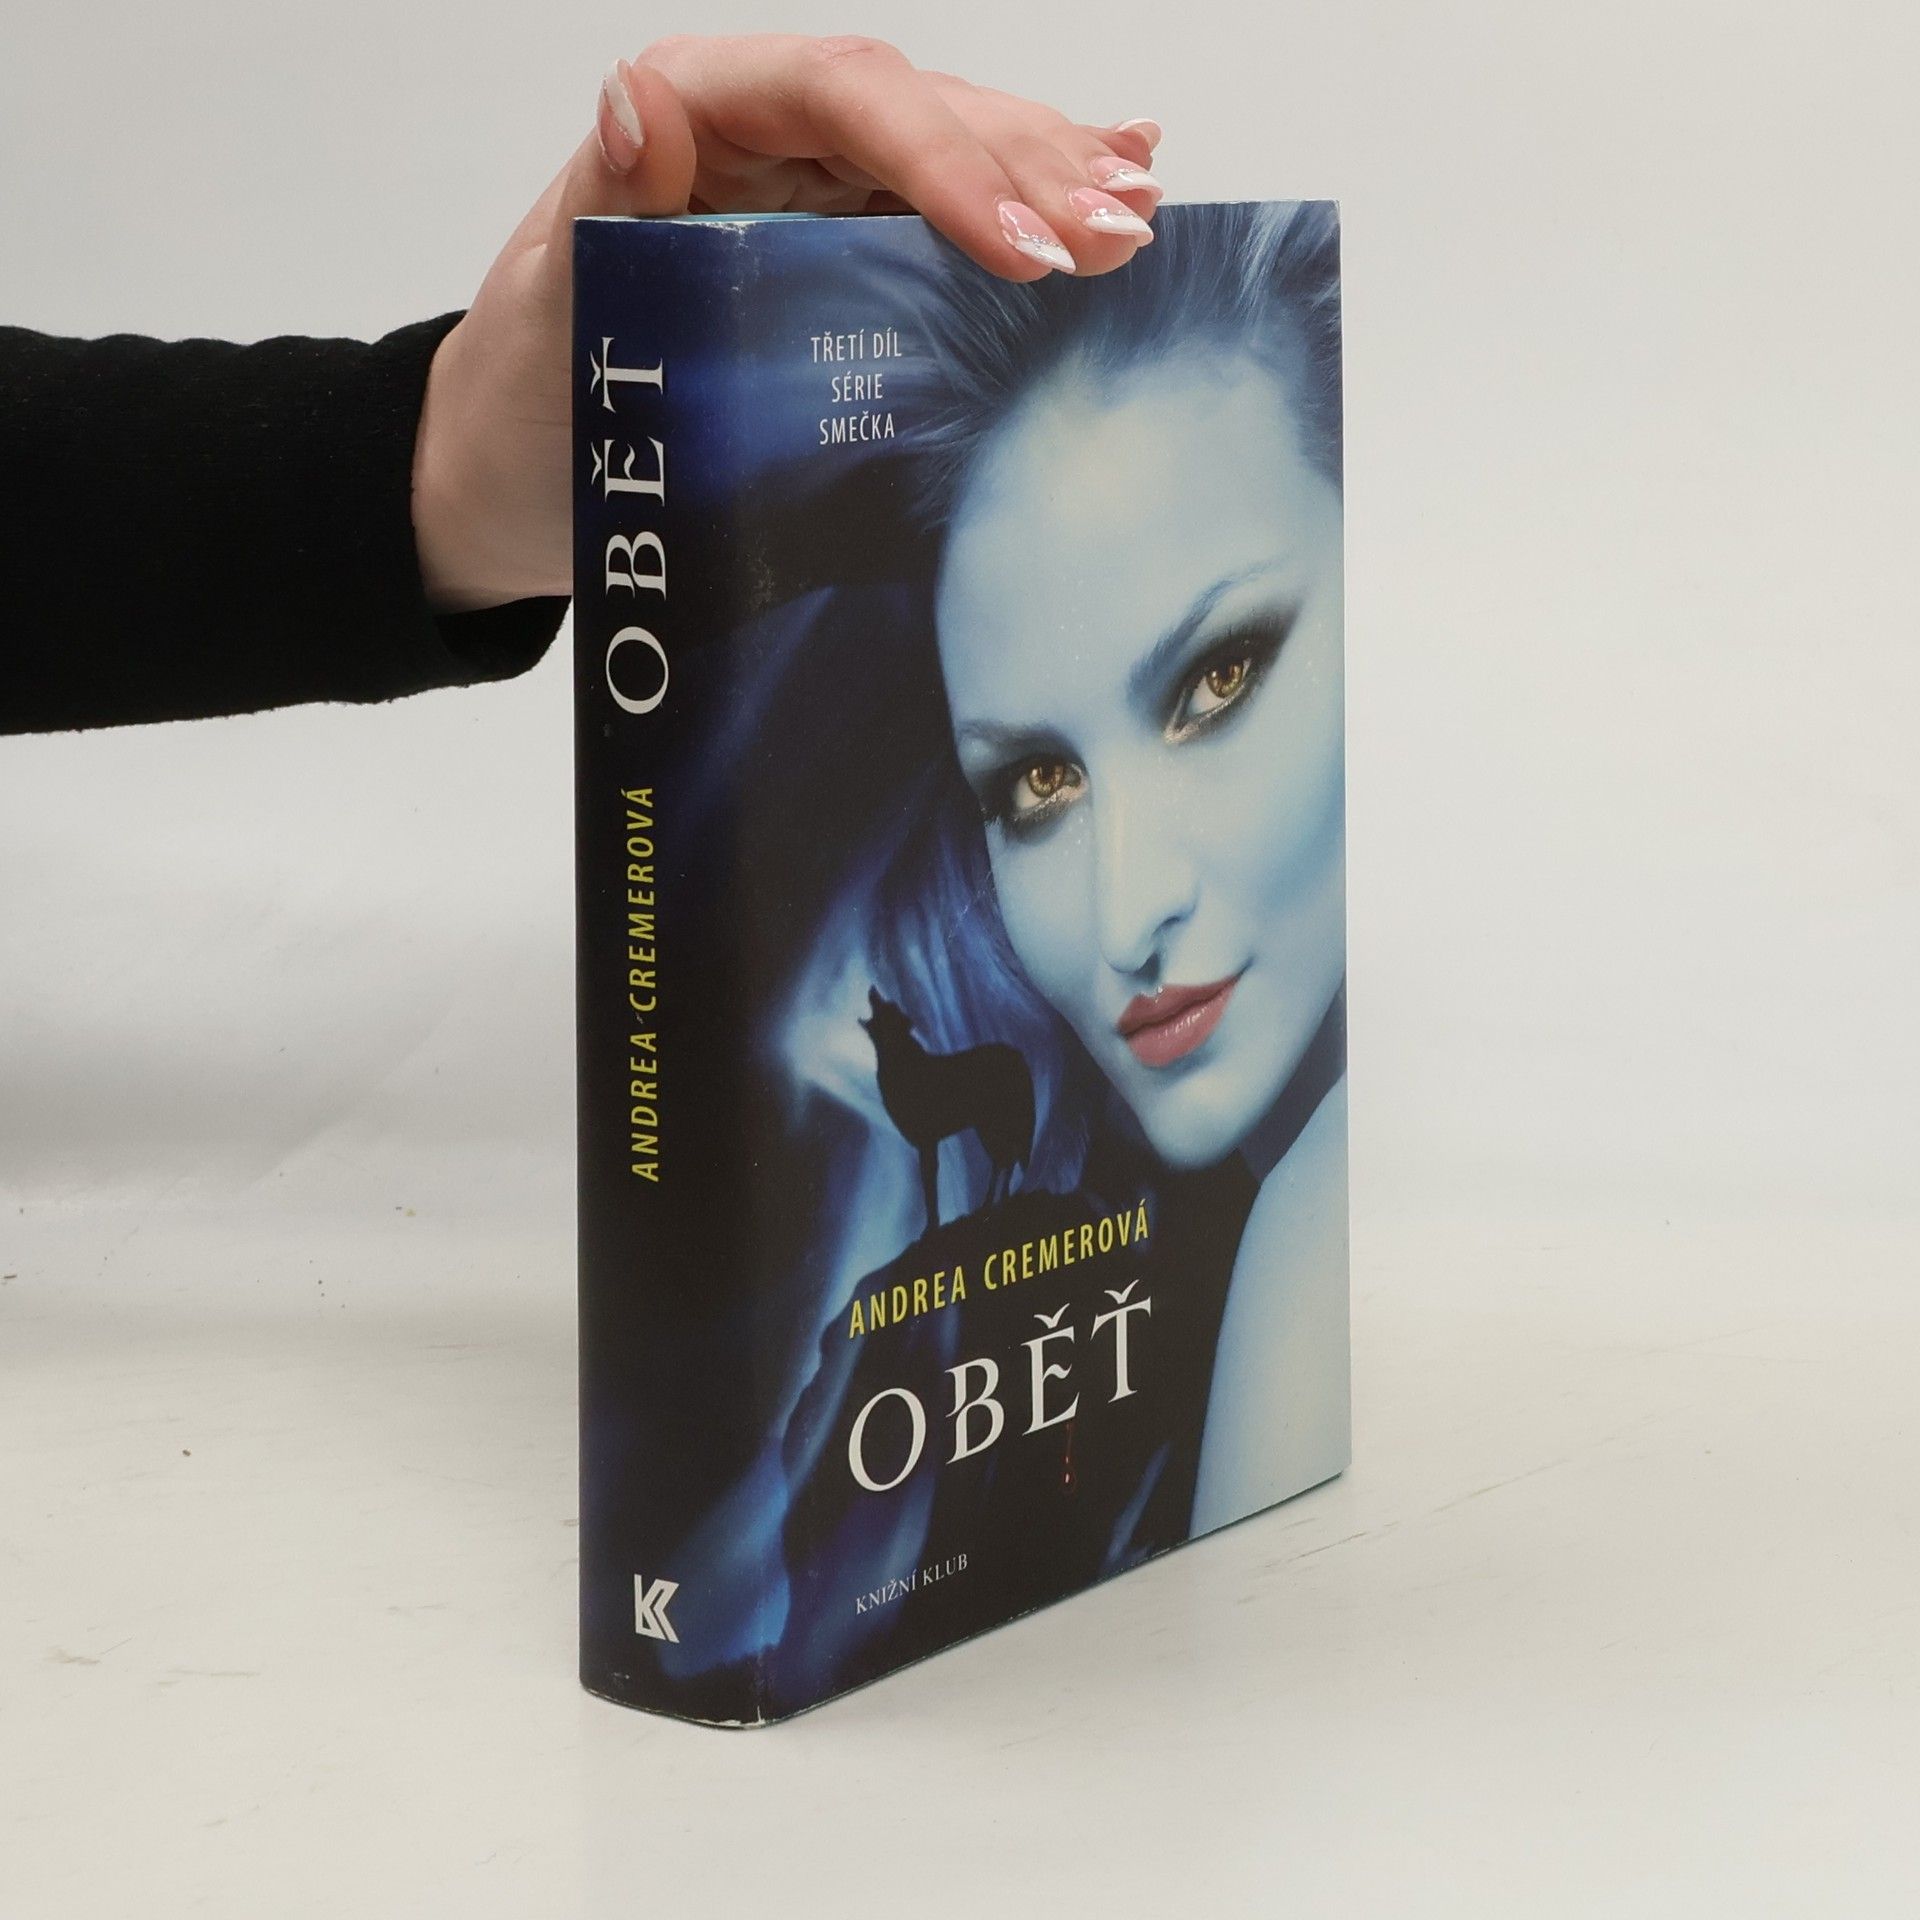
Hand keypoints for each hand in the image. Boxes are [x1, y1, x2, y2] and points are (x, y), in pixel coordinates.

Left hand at [412, 35, 1163, 612]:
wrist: (526, 470)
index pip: (841, 97)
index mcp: (697, 115)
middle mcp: (768, 137)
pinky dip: (1031, 201)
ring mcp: (815, 194)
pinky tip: (1117, 177)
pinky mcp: (845, 255)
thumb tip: (646, 98)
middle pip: (921, 116)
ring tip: (1138, 211)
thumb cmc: (532, 392)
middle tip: (1118, 235)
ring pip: (954, 156)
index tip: (1021, 245)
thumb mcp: (550, 303)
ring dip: (1054, 180)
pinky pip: (948, 215)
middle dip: (1029, 169)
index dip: (944, 159)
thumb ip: (608, 197)